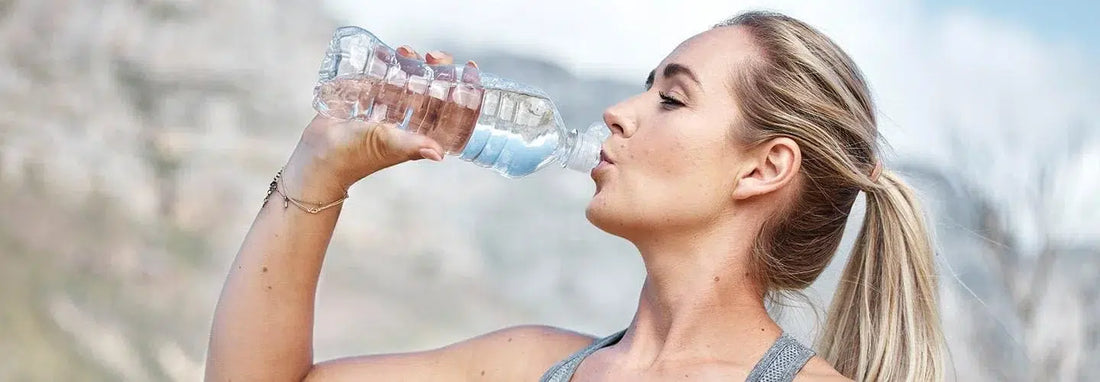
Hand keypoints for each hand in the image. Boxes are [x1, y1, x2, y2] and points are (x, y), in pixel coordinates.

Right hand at [281, 47, 474, 201]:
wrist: (320, 156)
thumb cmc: (356, 155)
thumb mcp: (389, 145)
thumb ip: (413, 145)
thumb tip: (439, 154)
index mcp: (418, 134)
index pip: (448, 110)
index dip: (461, 91)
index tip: (468, 70)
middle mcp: (406, 122)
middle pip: (429, 91)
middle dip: (434, 71)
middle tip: (432, 56)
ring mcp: (386, 111)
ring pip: (406, 83)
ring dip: (408, 66)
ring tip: (404, 51)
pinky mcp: (366, 102)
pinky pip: (380, 81)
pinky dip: (383, 67)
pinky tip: (383, 54)